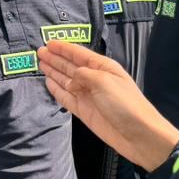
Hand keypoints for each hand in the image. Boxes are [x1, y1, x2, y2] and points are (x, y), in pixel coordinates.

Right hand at [38, 40, 178, 171]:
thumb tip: (70, 81)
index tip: (48, 43)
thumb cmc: (124, 103)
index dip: (63, 48)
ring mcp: (88, 95)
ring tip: (40, 63)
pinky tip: (48, 82)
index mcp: (102, 67)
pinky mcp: (84, 111)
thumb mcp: (104, 81)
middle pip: (70, 66)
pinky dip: (57, 89)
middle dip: (56, 58)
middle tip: (39, 52)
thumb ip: (82, 75)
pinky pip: (66, 97)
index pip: (79, 54)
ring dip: (54, 72)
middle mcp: (94, 79)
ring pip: (66, 80)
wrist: (139, 135)